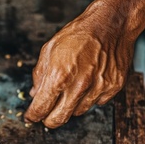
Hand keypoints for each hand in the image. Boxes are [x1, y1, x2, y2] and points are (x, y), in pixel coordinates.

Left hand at [24, 0, 144, 128]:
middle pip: (58, 119)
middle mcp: (79, 86)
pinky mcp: (113, 88)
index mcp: (59, 76)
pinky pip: (96, 103)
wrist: (112, 23)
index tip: (31, 117)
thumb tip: (34, 94)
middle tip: (46, 114)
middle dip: (49, 119)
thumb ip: (40, 75)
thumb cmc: (80, 34)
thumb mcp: (49, 50)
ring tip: (72, 86)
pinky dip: (89, 97)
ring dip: (70, 105)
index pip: (41, 108)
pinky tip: (89, 81)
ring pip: (77, 112)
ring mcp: (98, 89)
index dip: (33, 115)